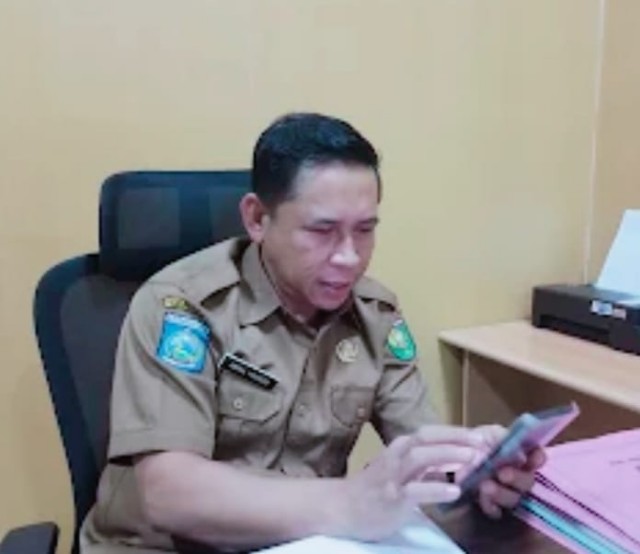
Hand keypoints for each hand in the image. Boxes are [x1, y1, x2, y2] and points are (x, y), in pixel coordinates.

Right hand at [342, 425, 483, 540]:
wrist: (343, 508)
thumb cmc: (375, 489)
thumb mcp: (403, 472)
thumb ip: (428, 467)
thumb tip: (457, 461)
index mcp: (401, 447)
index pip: (431, 433)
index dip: (456, 432)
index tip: (480, 436)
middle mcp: (397, 455)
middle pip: (427, 437)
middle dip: (455, 437)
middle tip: (482, 441)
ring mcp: (393, 475)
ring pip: (421, 457)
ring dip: (447, 455)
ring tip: (472, 459)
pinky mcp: (391, 497)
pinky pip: (415, 491)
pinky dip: (436, 489)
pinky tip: (454, 491)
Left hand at [472, 425, 546, 518]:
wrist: (452, 455)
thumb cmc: (476, 441)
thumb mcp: (486, 433)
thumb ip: (500, 436)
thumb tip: (515, 450)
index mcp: (520, 455)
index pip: (537, 458)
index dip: (538, 459)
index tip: (535, 458)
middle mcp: (518, 475)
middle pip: (527, 482)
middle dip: (517, 478)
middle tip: (503, 473)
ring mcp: (506, 492)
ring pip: (513, 498)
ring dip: (501, 493)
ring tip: (485, 485)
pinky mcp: (490, 504)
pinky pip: (495, 511)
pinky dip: (489, 505)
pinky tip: (480, 496)